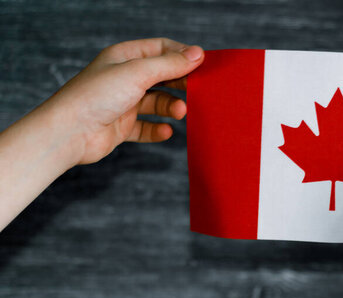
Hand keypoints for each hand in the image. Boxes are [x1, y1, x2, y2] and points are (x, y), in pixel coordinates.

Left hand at [43, 37, 203, 164]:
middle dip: (180, 83)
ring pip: (157, 103)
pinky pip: (147, 127)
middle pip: (162, 76)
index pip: (161, 49)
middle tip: (198, 91)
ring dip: (171, 107)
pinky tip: (166, 131)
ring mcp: (123, 103)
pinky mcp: (122, 126)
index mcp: (124, 57)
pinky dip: (158, 130)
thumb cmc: (96, 96)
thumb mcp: (138, 73)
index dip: (182, 55)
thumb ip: (170, 64)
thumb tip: (198, 54)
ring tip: (180, 113)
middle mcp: (124, 78)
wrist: (69, 132)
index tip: (202, 65)